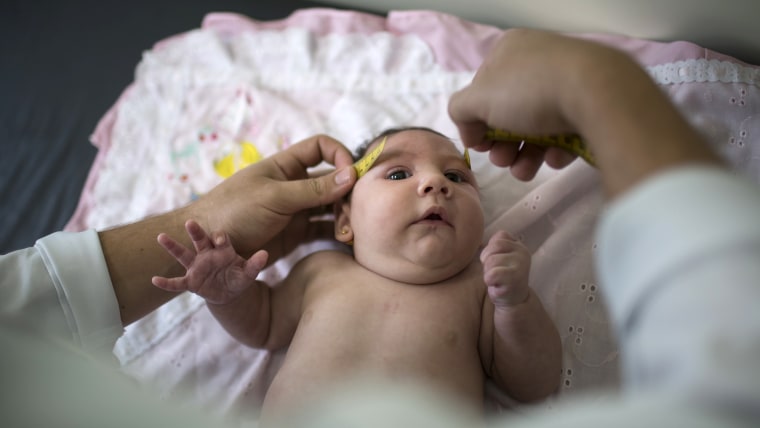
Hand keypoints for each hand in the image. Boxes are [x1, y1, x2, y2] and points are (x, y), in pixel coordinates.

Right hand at [151, 220, 267, 304]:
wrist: (229, 292)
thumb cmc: (238, 277)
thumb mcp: (248, 273)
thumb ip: (255, 265)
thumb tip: (264, 255)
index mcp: (222, 250)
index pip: (220, 239)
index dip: (219, 238)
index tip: (219, 240)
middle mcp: (206, 255)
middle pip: (199, 240)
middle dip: (195, 231)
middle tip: (190, 222)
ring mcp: (197, 268)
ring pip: (183, 255)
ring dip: (173, 247)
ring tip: (161, 236)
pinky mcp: (191, 282)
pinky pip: (177, 283)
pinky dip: (166, 283)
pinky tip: (154, 280)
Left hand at [189, 134, 356, 260]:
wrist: (209, 248)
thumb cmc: (233, 212)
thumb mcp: (275, 197)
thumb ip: (313, 189)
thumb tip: (351, 174)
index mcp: (286, 166)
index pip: (321, 147)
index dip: (340, 155)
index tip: (352, 174)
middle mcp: (295, 185)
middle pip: (334, 180)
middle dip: (348, 193)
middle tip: (355, 214)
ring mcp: (297, 210)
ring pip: (332, 206)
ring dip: (345, 216)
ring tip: (348, 234)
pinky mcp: (297, 234)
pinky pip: (324, 229)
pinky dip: (338, 233)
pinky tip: (346, 241)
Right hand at [449, 29, 718, 193]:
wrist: (597, 94)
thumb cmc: (528, 91)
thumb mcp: (477, 100)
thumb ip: (460, 111)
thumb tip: (471, 130)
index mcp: (509, 50)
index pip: (482, 89)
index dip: (477, 121)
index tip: (480, 145)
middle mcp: (539, 60)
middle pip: (510, 112)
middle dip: (503, 144)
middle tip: (503, 161)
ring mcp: (569, 80)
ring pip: (537, 125)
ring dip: (525, 155)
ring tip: (525, 171)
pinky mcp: (593, 102)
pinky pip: (566, 129)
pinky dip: (556, 148)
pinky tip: (555, 159)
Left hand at [481, 231, 530, 306]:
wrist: (513, 300)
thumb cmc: (503, 275)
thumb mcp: (501, 255)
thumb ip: (496, 244)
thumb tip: (479, 239)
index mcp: (519, 245)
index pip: (500, 236)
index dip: (491, 249)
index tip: (497, 262)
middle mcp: (523, 253)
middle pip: (493, 248)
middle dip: (487, 260)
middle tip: (495, 272)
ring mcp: (520, 267)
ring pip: (490, 261)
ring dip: (488, 272)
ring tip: (496, 279)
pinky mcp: (514, 280)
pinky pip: (491, 275)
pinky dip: (489, 281)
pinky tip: (497, 285)